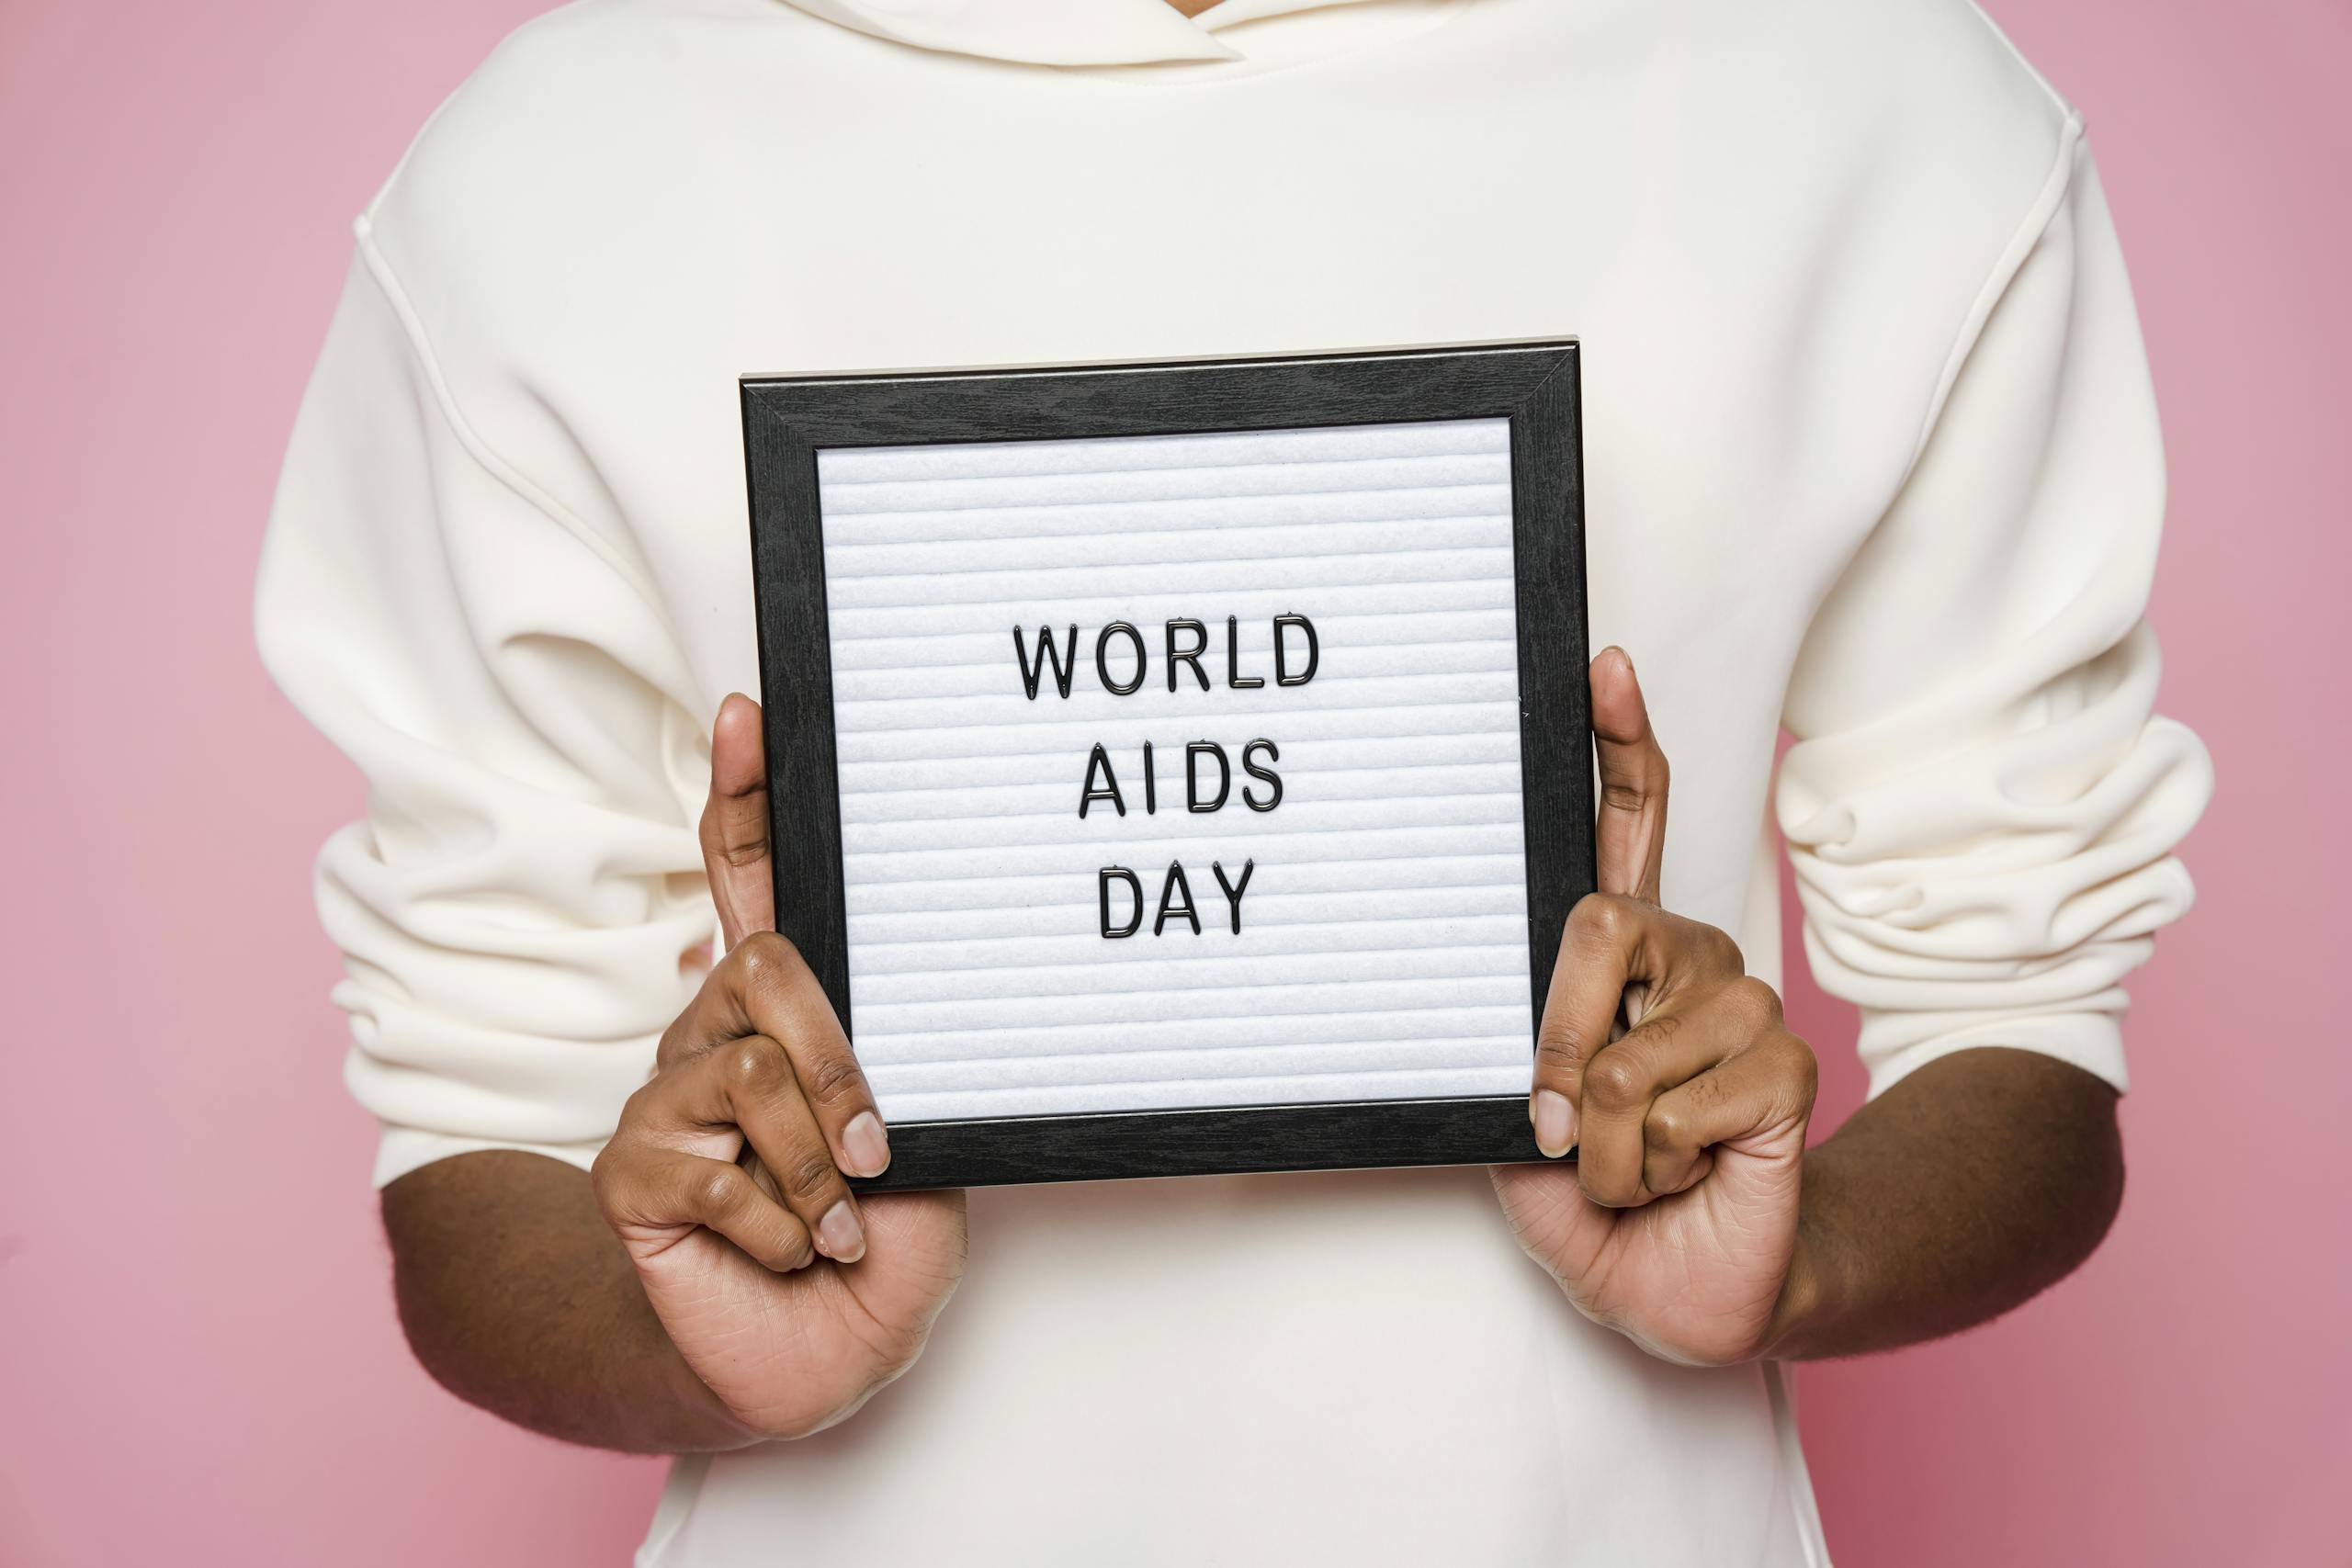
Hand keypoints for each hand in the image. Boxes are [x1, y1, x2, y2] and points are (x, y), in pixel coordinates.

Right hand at [591, 695, 966, 1439]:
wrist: (824, 1356)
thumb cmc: (878, 1240)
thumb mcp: (915, 1136)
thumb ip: (888, 1060)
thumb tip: (886, 1015)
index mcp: (787, 1016)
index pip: (757, 884)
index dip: (747, 798)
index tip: (749, 710)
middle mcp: (716, 1038)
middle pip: (764, 968)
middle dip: (836, 1062)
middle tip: (877, 1155)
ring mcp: (666, 1100)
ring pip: (748, 1073)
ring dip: (819, 1166)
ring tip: (838, 1222)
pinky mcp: (630, 1173)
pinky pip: (710, 1168)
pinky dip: (777, 1226)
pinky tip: (785, 1254)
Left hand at [1490, 650, 1818, 1365]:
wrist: (1681, 1283)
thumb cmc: (1596, 1196)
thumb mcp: (1521, 1129)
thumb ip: (1517, 1067)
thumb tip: (1521, 1047)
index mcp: (1619, 955)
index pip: (1625, 822)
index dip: (1618, 743)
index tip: (1605, 667)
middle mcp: (1685, 959)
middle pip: (1600, 928)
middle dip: (1555, 1045)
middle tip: (1557, 1126)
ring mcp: (1741, 1004)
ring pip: (1622, 1057)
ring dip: (1602, 1146)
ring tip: (1632, 1166)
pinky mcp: (1786, 1064)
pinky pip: (1680, 1105)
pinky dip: (1654, 1165)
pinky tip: (1685, 1172)